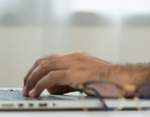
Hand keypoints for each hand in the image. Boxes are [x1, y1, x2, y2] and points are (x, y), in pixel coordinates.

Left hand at [21, 52, 149, 97]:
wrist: (124, 79)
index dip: (37, 70)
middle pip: (43, 61)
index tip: (30, 80)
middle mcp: (73, 57)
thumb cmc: (109, 82)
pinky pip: (50, 77)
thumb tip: (51, 88)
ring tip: (27, 90)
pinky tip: (35, 92)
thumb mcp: (85, 80)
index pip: (50, 59)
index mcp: (76, 57)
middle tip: (25, 86)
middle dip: (30, 74)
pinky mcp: (74, 73)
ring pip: (44, 67)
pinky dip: (39, 85)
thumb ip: (67, 82)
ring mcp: (74, 63)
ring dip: (32, 79)